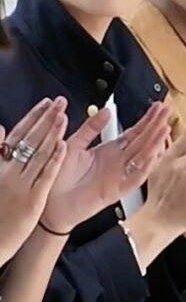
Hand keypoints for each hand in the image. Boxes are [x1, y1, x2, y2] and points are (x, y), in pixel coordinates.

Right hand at [0, 97, 67, 263]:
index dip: (33, 117)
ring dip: (52, 133)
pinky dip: (54, 159)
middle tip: (59, 102)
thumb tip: (1, 129)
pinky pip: (45, 176)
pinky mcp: (32, 200)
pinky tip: (64, 145)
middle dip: (46, 118)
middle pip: (30, 140)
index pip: (18, 135)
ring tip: (63, 115)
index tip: (45, 103)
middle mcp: (8, 172)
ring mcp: (21, 185)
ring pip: (40, 153)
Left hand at [40, 102, 170, 234]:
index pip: (134, 132)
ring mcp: (120, 176)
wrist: (49, 204)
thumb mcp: (74, 145)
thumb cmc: (59, 177)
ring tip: (164, 128)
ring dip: (155, 143)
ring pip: (143, 157)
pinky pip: (135, 178)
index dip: (147, 120)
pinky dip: (144, 167)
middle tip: (167, 111)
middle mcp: (118, 162)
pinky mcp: (116, 191)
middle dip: (155, 125)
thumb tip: (106, 111)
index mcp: (109, 151)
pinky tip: (152, 155)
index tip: (157, 108)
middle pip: (143, 141)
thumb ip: (90, 128)